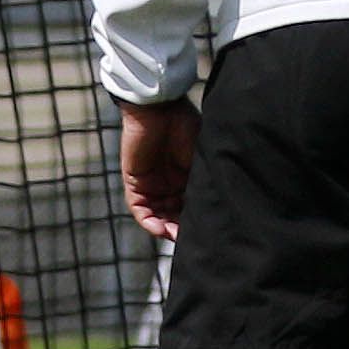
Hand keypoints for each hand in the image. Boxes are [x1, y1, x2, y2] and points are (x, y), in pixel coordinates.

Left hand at [119, 99, 198, 241]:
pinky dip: (148, 220)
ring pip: (157, 215)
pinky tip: (159, 228)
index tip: (207, 231)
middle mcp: (169, 183)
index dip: (196, 220)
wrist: (160, 109)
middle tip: (191, 240)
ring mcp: (151, 184)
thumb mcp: (200, 158)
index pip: (191, 205)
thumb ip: (201, 181)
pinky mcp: (134, 182)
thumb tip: (215, 206)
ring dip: (165, 228)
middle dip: (181, 229)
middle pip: (174, 214)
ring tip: (176, 236)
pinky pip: (140, 208)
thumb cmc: (185, 126)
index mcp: (188, 176)